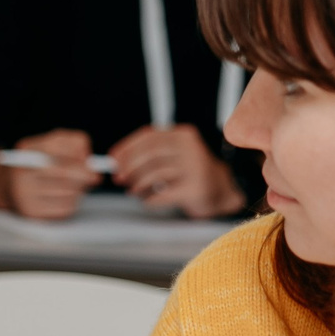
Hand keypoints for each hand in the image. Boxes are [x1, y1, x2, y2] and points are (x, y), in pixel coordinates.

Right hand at [2, 129, 100, 219]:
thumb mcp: (48, 145)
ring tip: (75, 185)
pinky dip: (71, 202)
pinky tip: (65, 197)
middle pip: (63, 172)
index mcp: (26, 150)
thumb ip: (71, 142)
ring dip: (78, 188)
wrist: (10, 188)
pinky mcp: (33, 212)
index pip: (57, 147)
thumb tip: (88, 157)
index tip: (89, 161)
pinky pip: (63, 207)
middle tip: (94, 176)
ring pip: (67, 191)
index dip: (78, 154)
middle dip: (84, 174)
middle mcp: (22, 172)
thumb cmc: (36, 165)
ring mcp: (25, 194)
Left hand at [108, 125, 245, 217]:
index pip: (149, 136)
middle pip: (150, 153)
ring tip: (133, 191)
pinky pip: (164, 194)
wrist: (222, 192)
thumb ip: (149, 155)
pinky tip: (148, 201)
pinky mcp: (196, 188)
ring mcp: (195, 167)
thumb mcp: (173, 156)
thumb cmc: (189, 173)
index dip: (127, 147)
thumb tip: (115, 162)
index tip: (112, 159)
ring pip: (155, 173)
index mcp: (183, 135)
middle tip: (119, 178)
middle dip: (129, 166)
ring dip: (138, 184)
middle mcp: (191, 147)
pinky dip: (150, 199)